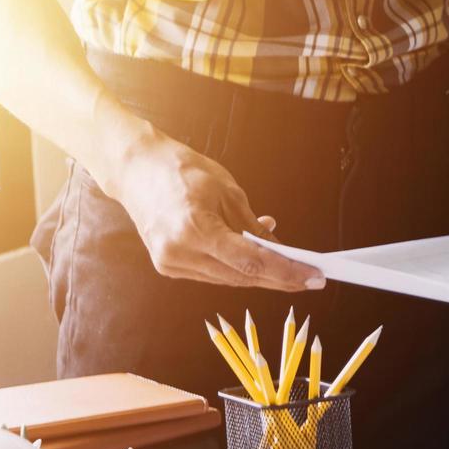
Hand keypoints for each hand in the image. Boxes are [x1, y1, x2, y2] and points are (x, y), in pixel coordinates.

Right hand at [102, 131, 323, 290]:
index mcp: (195, 229)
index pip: (251, 262)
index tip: (313, 276)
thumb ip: (253, 227)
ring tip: (292, 269)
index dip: (286, 272)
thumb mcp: (228, 192)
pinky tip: (258, 259)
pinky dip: (237, 268)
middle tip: (311, 279)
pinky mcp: (167, 266)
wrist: (135, 169)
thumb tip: (282, 251)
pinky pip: (213, 273)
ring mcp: (170, 263)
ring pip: (228, 279)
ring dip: (261, 275)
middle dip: (279, 279)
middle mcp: (179, 253)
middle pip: (241, 276)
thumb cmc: (182, 170)